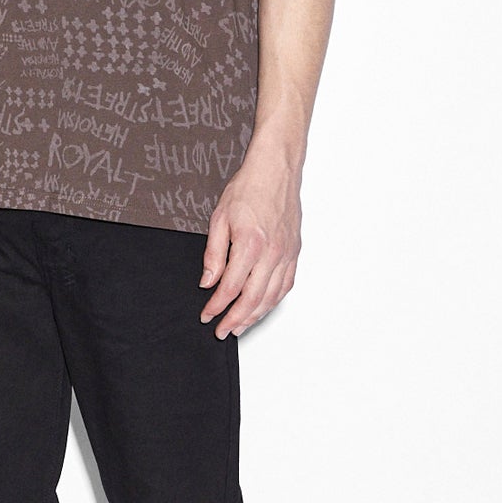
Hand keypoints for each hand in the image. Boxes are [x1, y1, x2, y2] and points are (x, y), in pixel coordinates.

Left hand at [198, 154, 302, 339]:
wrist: (276, 170)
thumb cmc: (249, 188)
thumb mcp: (219, 218)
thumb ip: (214, 254)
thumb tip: (208, 282)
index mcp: (250, 244)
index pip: (230, 288)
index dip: (216, 306)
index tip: (207, 315)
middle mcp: (272, 253)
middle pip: (253, 299)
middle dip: (235, 320)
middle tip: (221, 331)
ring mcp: (286, 254)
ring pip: (272, 296)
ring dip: (255, 316)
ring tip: (240, 326)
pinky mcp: (294, 252)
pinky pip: (286, 285)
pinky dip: (273, 301)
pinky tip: (263, 307)